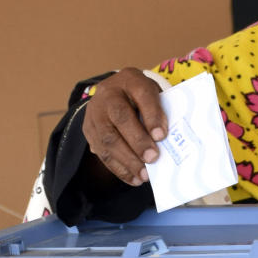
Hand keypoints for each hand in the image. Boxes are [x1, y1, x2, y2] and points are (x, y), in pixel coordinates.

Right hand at [81, 68, 166, 185]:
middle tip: (153, 158)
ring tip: (144, 175)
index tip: (162, 135)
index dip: (152, 115)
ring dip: (128, 160)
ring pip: (108, 138)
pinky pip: (102, 153)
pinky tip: (134, 178)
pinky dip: (119, 168)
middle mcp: (108, 94)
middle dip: (137, 141)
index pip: (142, 94)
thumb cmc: (142, 96)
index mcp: (130, 79)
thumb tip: (169, 140)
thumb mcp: (154, 94)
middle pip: (120, 118)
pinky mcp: (88, 131)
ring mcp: (94, 113)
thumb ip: (161, 110)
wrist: (115, 91)